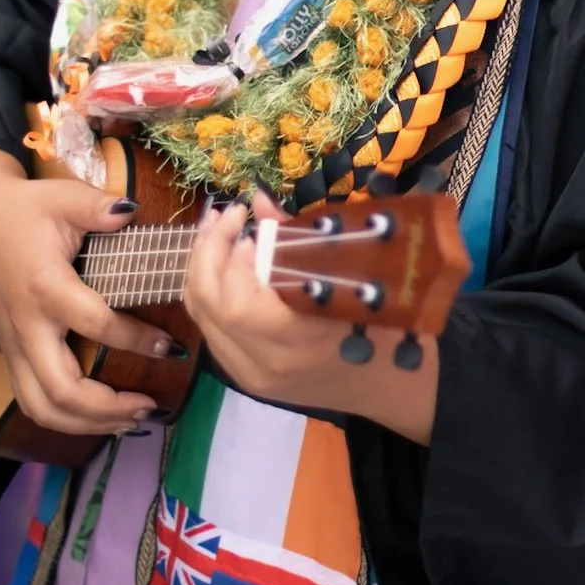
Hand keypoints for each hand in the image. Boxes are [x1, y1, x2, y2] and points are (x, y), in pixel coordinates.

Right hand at [0, 148, 175, 436]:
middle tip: (149, 406)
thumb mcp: (61, 197)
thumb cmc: (21, 208)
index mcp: (45, 287)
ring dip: (86, 424)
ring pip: (41, 407)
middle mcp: (27, 326)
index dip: (137, 340)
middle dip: (108, 409)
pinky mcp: (9, 353)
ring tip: (129, 421)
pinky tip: (96, 418)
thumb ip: (98, 207)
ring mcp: (14, 345)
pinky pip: (31, 400)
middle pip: (61, 390)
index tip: (170, 347)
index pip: (95, 325)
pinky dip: (64, 419)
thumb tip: (133, 212)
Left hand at [183, 193, 438, 442]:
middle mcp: (265, 363)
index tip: (251, 225)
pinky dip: (209, 290)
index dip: (234, 258)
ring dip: (202, 265)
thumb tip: (257, 198)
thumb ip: (295, 239)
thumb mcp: (348, 278)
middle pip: (208, 304)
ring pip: (200, 315)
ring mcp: (249, 374)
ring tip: (216, 229)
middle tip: (226, 215)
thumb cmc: (378, 325)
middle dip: (208, 250)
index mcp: (298, 342)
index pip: (239, 302)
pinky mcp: (243, 375)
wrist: (384, 385)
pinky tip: (221, 262)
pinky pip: (209, 328)